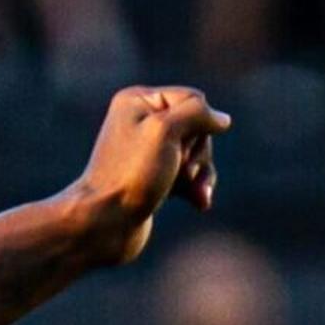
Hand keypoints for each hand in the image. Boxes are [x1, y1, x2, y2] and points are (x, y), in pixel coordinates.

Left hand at [67, 86, 227, 267]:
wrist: (102, 224)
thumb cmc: (131, 175)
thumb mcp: (165, 131)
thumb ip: (197, 113)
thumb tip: (222, 119)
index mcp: (138, 101)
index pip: (193, 100)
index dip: (197, 125)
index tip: (178, 149)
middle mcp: (141, 122)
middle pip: (196, 128)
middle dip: (198, 153)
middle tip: (183, 171)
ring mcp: (147, 153)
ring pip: (196, 154)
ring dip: (201, 173)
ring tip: (195, 192)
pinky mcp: (153, 179)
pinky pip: (188, 176)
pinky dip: (196, 188)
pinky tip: (200, 203)